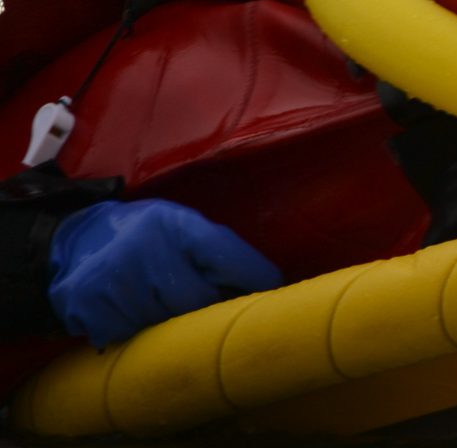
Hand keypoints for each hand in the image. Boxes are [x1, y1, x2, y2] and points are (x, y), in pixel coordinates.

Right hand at [47, 199, 283, 347]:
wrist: (80, 238)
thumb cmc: (150, 235)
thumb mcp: (184, 226)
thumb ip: (218, 252)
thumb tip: (266, 289)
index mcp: (176, 224)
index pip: (228, 257)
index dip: (256, 278)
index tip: (272, 293)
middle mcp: (145, 246)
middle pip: (199, 300)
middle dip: (208, 309)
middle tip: (208, 308)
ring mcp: (112, 277)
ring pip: (164, 325)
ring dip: (171, 325)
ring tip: (159, 304)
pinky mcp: (87, 304)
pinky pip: (130, 336)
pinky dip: (136, 333)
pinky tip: (130, 312)